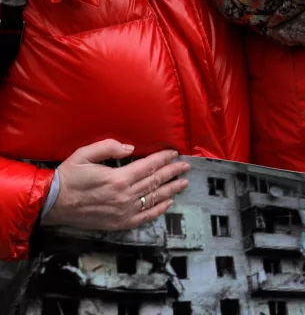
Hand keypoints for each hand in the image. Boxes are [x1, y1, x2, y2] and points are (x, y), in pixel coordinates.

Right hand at [42, 139, 189, 230]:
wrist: (52, 204)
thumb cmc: (69, 176)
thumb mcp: (85, 154)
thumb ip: (109, 147)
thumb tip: (131, 148)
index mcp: (118, 178)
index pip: (149, 166)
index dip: (163, 159)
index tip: (174, 153)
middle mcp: (124, 196)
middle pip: (155, 182)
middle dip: (172, 172)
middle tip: (186, 166)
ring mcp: (123, 212)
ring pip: (153, 199)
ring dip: (171, 190)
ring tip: (183, 183)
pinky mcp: (119, 223)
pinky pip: (144, 217)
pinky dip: (158, 210)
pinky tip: (168, 204)